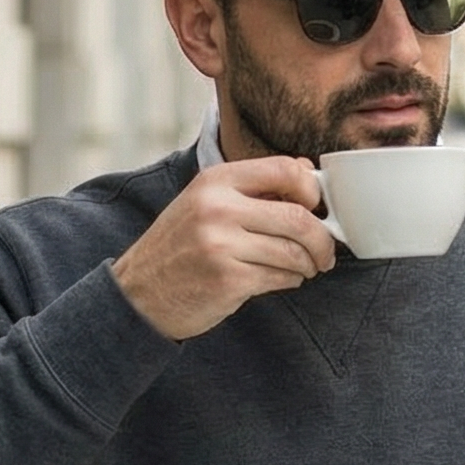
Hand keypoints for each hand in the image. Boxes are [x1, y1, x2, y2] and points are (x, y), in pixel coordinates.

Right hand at [111, 159, 336, 340]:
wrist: (139, 294)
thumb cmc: (180, 248)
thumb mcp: (204, 203)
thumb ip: (251, 188)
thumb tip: (306, 172)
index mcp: (215, 180)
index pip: (285, 170)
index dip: (312, 189)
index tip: (317, 208)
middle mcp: (217, 208)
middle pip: (299, 217)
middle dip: (323, 239)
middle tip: (325, 252)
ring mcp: (221, 244)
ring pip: (294, 252)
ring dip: (309, 264)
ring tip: (304, 268)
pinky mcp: (228, 279)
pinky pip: (280, 277)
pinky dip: (290, 280)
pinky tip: (282, 279)